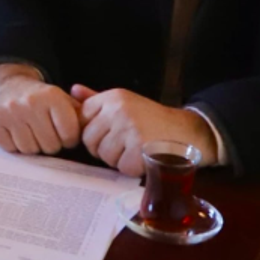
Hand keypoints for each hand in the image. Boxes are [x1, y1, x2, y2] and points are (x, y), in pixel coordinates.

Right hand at [0, 64, 81, 154]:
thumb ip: (80, 115)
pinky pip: (11, 149)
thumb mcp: (63, 100)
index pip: (70, 136)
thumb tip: (92, 130)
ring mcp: (9, 111)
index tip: (63, 133)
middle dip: (50, 144)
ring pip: (30, 150)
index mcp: (52, 96)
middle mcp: (30, 101)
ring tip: (30, 132)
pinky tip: (15, 133)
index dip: (69, 139)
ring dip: (32, 146)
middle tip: (45, 133)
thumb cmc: (41, 99)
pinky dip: (14, 146)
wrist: (8, 85)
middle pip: (50, 146)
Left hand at [70, 86, 217, 175]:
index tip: (110, 132)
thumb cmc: (152, 119)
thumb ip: (96, 99)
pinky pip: (121, 167)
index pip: (82, 117)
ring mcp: (129, 129)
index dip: (93, 130)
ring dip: (117, 159)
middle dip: (103, 148)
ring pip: (103, 156)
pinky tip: (143, 158)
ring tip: (135, 149)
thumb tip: (72, 90)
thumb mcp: (125, 102)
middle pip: (89, 140)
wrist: (186, 131)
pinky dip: (131, 168)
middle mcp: (119, 110)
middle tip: (124, 143)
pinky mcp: (139, 150)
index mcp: (113, 97)